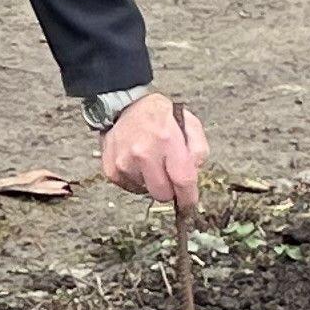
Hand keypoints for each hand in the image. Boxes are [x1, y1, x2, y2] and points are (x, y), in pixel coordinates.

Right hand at [99, 90, 207, 212]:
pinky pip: (130, 188)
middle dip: (169, 189)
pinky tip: (137, 164)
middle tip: (168, 174)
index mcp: (167, 140)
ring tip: (150, 161)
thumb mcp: (189, 124)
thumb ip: (198, 150)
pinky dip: (136, 180)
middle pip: (162, 194)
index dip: (188, 197)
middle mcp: (143, 153)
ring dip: (150, 182)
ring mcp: (124, 163)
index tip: (189, 203)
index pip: (183, 180)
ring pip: (146, 192)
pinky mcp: (111, 170)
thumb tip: (194, 174)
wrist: (124, 106)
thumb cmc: (159, 116)